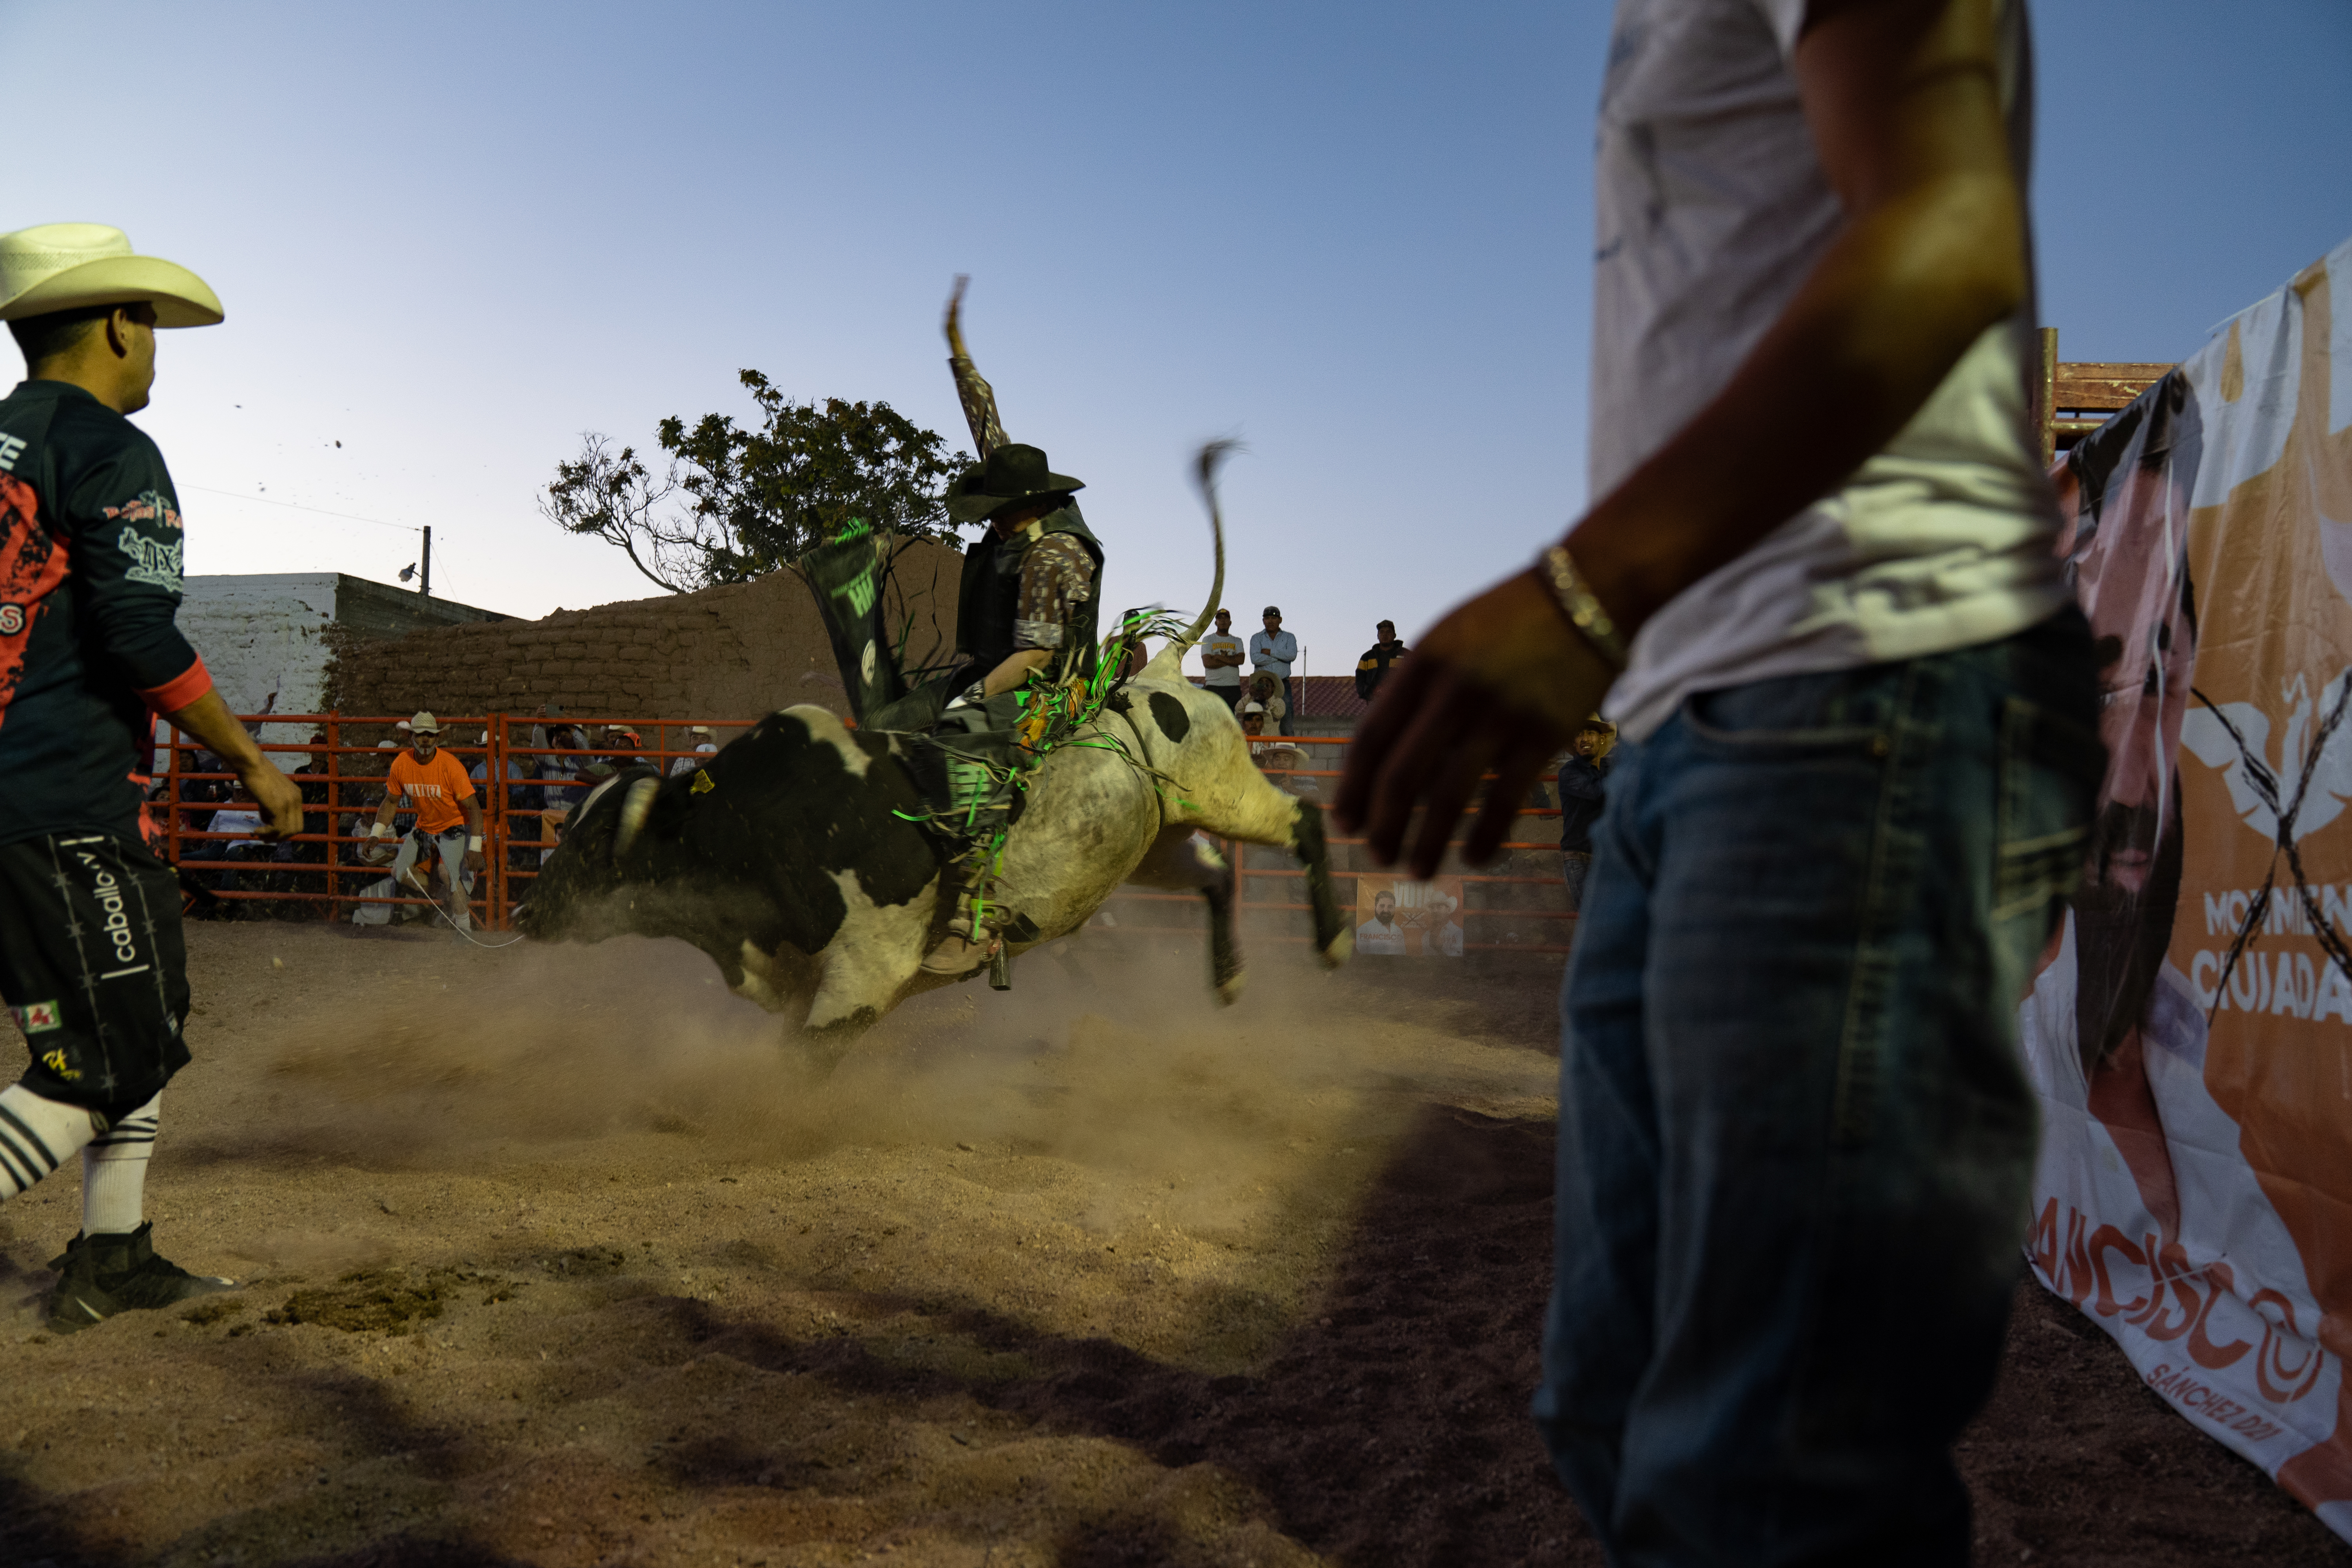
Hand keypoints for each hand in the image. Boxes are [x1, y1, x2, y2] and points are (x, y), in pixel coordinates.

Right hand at [242, 761, 304, 840]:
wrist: (251, 764)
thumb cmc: (255, 776)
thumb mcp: (268, 794)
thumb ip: (271, 807)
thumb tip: (267, 821)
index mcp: (296, 796)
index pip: (297, 821)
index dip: (284, 830)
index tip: (269, 832)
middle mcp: (297, 800)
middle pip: (296, 829)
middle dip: (280, 836)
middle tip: (265, 837)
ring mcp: (289, 803)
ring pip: (288, 831)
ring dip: (273, 837)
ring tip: (259, 834)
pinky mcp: (279, 807)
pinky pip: (278, 828)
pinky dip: (267, 833)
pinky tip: (256, 831)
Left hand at [465, 849, 485, 873]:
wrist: (475, 848)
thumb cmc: (470, 852)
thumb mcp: (466, 856)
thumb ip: (465, 861)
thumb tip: (466, 867)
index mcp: (471, 859)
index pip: (470, 866)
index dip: (469, 868)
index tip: (468, 868)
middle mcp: (475, 860)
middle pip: (474, 867)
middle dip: (472, 869)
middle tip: (471, 868)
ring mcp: (478, 860)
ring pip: (477, 867)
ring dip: (475, 868)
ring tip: (474, 868)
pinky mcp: (481, 860)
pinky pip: (480, 865)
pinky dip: (478, 867)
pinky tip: (477, 866)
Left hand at [1336, 569, 1615, 878]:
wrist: (1588, 593)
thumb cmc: (1510, 621)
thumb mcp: (1449, 640)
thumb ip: (1417, 693)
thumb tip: (1391, 765)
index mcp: (1422, 663)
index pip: (1372, 738)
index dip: (1354, 788)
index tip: (1344, 823)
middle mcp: (1454, 690)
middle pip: (1402, 774)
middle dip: (1383, 825)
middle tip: (1376, 857)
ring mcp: (1500, 713)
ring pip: (1449, 796)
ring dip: (1428, 842)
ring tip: (1418, 872)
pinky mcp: (1544, 734)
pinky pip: (1505, 799)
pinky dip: (1485, 837)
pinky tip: (1473, 859)